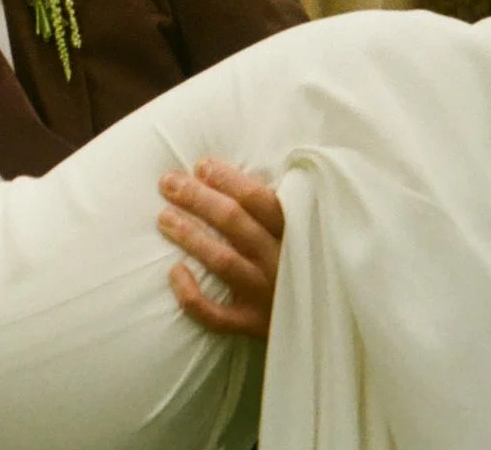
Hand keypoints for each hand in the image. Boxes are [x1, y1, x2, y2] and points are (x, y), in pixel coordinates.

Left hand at [157, 160, 283, 337]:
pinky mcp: (253, 324)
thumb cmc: (297, 259)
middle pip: (235, 223)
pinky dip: (193, 296)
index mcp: (294, 232)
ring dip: (191, 236)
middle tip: (168, 183)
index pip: (259, 199)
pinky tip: (174, 272)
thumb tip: (220, 169)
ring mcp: (267, 294)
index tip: (201, 166)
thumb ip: (270, 205)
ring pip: (224, 262)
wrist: (326, 321)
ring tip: (164, 218)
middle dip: (198, 198)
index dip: (227, 179)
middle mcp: (281, 262)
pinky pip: (217, 315)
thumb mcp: (297, 228)